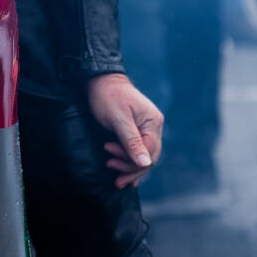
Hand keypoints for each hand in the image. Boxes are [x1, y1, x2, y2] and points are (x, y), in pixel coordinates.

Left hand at [87, 72, 162, 186]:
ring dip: (129, 166)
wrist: (101, 81)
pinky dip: (131, 163)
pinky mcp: (140, 130)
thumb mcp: (119, 120)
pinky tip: (125, 175)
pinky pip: (140, 151)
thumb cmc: (108, 97)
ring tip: (111, 168)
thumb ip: (132, 142)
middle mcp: (155, 127)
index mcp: (153, 123)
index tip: (109, 158)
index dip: (130, 161)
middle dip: (130, 168)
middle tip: (110, 167)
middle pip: (149, 157)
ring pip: (144, 156)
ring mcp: (149, 129)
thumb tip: (146, 164)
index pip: (149, 152)